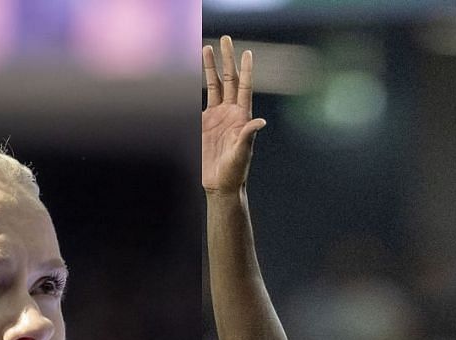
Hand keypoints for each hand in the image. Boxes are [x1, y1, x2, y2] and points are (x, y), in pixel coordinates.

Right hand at [203, 36, 266, 193]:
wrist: (221, 184)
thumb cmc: (235, 171)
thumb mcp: (243, 153)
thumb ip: (249, 136)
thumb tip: (260, 121)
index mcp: (242, 117)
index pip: (245, 87)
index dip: (246, 70)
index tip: (247, 52)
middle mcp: (231, 113)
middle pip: (229, 80)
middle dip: (227, 59)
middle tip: (226, 39)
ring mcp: (218, 116)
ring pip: (214, 86)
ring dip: (211, 67)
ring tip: (207, 48)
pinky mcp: (205, 123)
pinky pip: (203, 99)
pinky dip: (199, 85)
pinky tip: (196, 72)